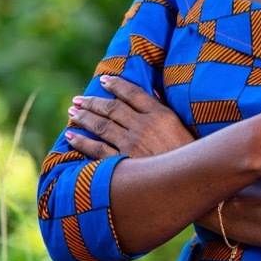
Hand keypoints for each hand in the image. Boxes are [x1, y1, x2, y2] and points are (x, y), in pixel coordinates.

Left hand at [66, 75, 193, 159]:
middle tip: (78, 98)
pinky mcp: (123, 162)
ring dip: (84, 117)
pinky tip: (70, 136)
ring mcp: (132, 144)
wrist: (190, 181)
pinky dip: (82, 142)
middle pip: (113, 108)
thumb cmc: (188, 152)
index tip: (103, 79)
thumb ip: (164, 106)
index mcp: (160, 114)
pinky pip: (97, 150)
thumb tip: (152, 89)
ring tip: (73, 111)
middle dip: (93, 101)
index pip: (133, 93)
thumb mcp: (181, 125)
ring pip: (102, 126)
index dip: (116, 84)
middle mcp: (143, 126)